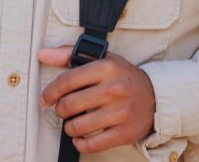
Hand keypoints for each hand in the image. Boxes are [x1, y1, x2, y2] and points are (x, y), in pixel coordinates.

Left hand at [38, 45, 154, 153]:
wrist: (156, 96)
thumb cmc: (122, 76)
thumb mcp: (101, 58)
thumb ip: (69, 54)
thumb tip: (42, 54)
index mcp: (105, 68)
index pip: (66, 81)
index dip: (50, 92)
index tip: (46, 98)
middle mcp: (114, 90)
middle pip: (69, 105)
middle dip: (60, 110)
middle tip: (62, 110)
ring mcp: (121, 113)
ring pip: (78, 126)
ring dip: (69, 127)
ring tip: (71, 123)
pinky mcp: (125, 133)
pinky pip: (94, 144)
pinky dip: (80, 144)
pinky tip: (79, 138)